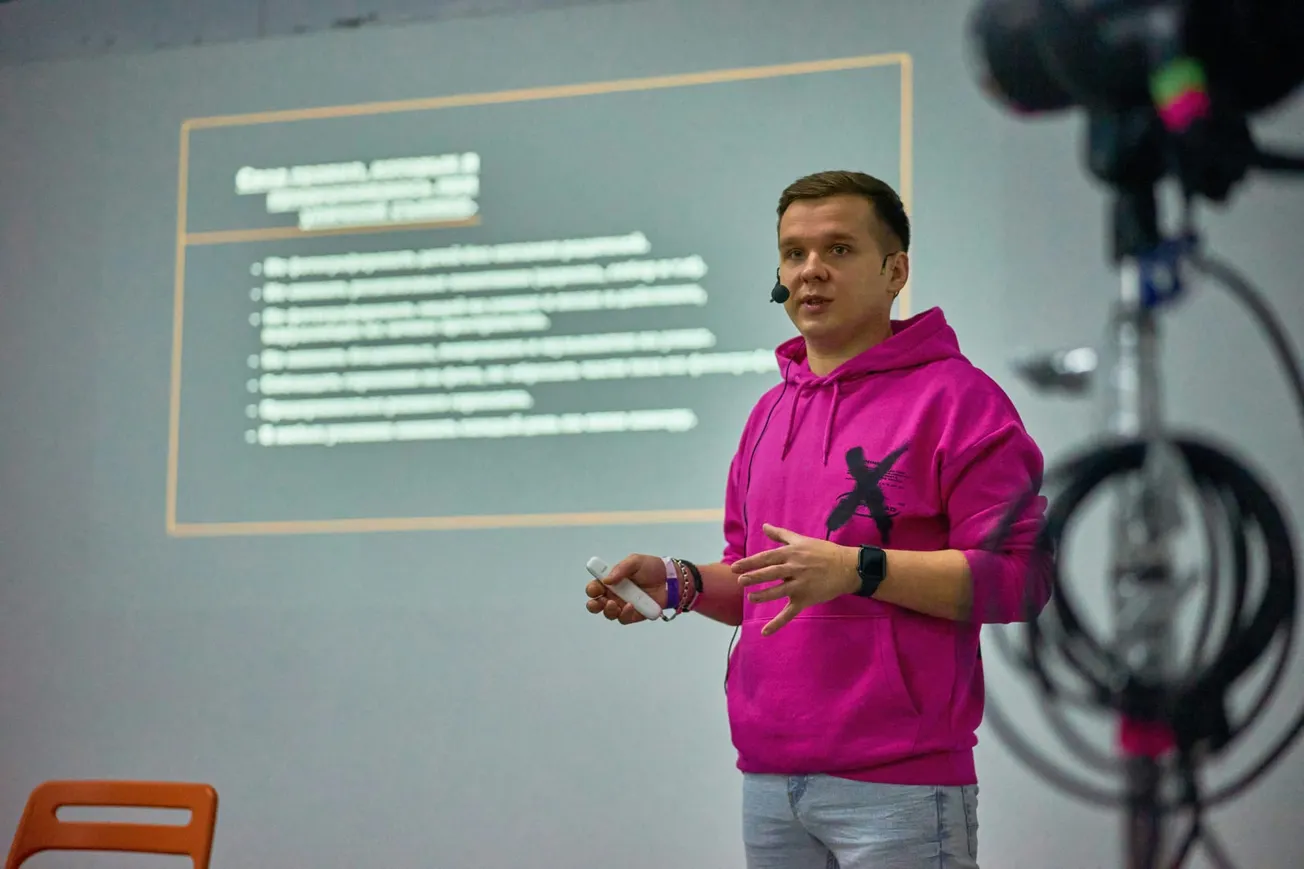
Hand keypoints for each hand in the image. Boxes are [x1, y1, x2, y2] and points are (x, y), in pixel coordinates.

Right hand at [585, 553, 666, 624]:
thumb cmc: (652, 568)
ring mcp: (624, 606)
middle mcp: (615, 594)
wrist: (672, 580)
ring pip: (609, 614)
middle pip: (597, 604)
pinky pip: (624, 619)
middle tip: (597, 602)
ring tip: (614, 604)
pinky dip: (625, 614)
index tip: (594, 589)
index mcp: (612, 581)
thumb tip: (606, 580)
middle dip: (593, 605)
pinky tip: (631, 606)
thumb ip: (621, 568)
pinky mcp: (634, 615)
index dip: (592, 589)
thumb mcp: (635, 562)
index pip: (596, 587)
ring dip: (608, 610)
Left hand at [731, 524, 859, 635]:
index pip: (766, 558)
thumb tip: (764, 526)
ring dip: (763, 595)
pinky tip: (765, 631)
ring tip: (750, 597)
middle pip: (770, 573)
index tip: (735, 567)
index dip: (749, 563)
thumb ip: (781, 535)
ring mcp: (800, 585)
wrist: (846, 568)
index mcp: (791, 554)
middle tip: (739, 581)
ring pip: (777, 591)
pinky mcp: (805, 599)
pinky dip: (777, 623)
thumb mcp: (801, 540)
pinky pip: (789, 613)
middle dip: (753, 577)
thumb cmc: (823, 552)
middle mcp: (794, 569)